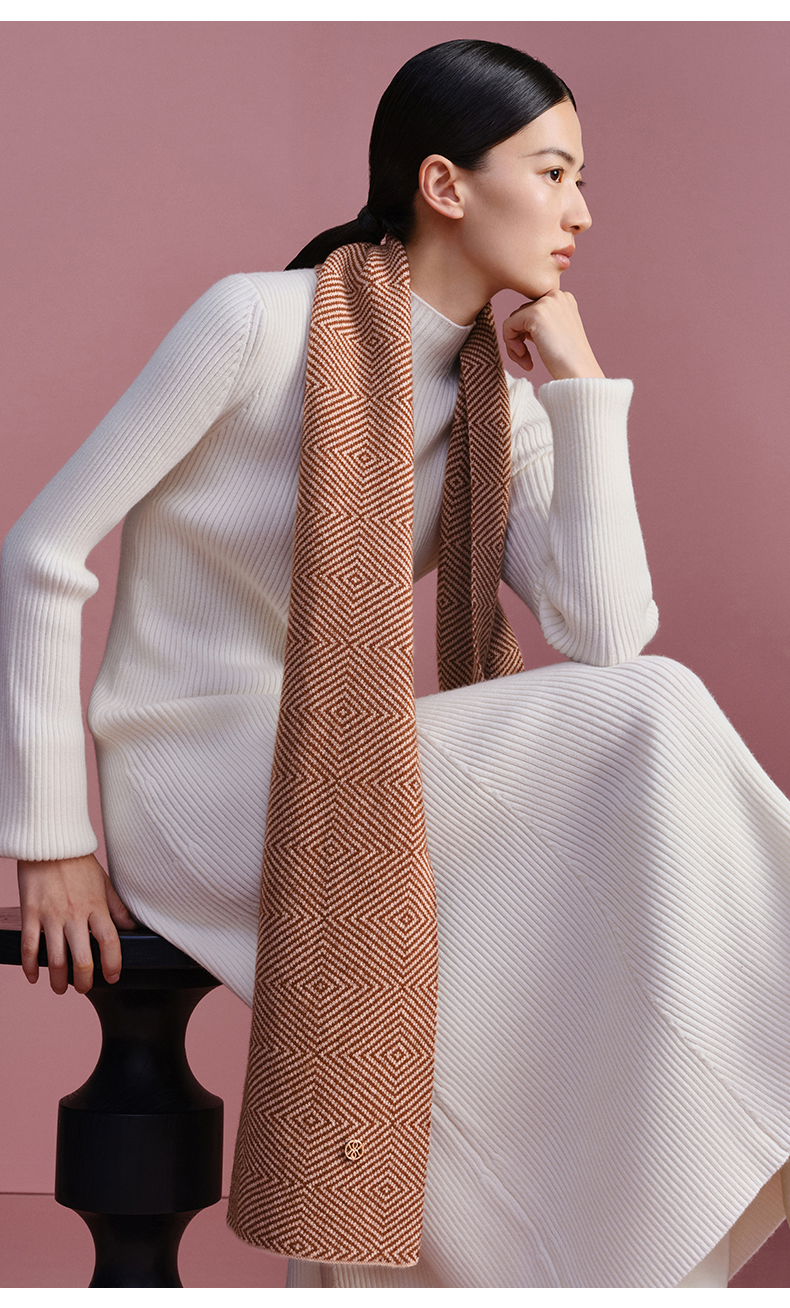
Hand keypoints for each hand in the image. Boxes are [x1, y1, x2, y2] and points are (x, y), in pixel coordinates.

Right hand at [17, 853, 136, 994]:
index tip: (113, 977)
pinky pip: (30, 946)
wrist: (49, 842)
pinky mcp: (31, 913)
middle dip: (84, 981)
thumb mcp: (103, 881)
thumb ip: (116, 906)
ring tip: (60, 988)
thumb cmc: (78, 862)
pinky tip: (34, 976)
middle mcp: (75, 914)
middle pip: (82, 958)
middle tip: (83, 988)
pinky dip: (30, 966)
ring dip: (58, 980)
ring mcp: (51, 915)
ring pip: (55, 959)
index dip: (113, 963)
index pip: (110, 941)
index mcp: (96, 905)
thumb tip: (131, 926)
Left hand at [502, 289, 604, 379]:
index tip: (531, 354)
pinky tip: (523, 357)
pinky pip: (508, 326)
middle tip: (527, 360)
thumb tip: (518, 325)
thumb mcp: (558, 334)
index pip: (532, 310)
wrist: (579, 372)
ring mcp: (546, 303)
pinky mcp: (534, 314)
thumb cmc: (569, 362)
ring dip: (514, 344)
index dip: (527, 334)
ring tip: (527, 362)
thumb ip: (542, 324)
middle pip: (521, 314)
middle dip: (519, 339)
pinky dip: (510, 344)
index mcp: (563, 299)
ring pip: (513, 320)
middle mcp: (556, 295)